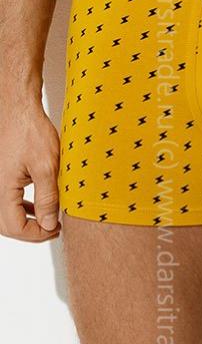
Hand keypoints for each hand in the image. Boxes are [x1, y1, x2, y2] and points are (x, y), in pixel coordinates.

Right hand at [0, 101, 60, 241]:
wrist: (18, 109)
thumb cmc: (30, 131)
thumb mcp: (47, 166)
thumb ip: (48, 197)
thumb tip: (48, 223)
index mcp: (3, 189)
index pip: (14, 228)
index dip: (36, 234)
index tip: (55, 229)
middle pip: (8, 225)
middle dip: (30, 231)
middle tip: (52, 228)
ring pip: (7, 213)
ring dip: (26, 219)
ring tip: (48, 219)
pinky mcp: (3, 174)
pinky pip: (8, 199)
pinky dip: (22, 206)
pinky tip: (37, 204)